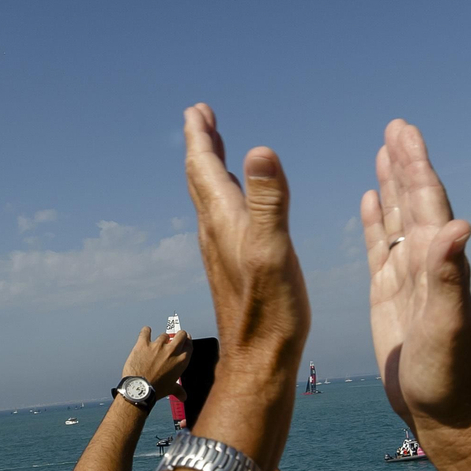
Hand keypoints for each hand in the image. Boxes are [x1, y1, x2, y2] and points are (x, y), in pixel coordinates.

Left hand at [122, 327, 191, 400]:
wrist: (139, 389)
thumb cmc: (156, 389)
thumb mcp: (170, 389)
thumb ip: (178, 390)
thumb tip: (183, 396)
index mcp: (181, 361)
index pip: (189, 345)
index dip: (187, 342)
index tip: (185, 341)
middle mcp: (171, 351)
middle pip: (181, 334)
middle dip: (178, 335)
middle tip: (174, 338)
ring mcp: (158, 346)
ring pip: (164, 335)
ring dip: (161, 339)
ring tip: (157, 344)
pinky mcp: (144, 344)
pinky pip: (146, 332)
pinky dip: (146, 331)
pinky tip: (146, 332)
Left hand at [183, 104, 308, 377]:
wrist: (259, 360)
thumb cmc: (270, 310)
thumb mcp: (274, 249)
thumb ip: (269, 200)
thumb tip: (259, 149)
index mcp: (224, 221)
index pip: (205, 168)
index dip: (201, 137)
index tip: (196, 110)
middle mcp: (216, 232)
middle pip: (202, 179)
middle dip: (202, 146)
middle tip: (201, 117)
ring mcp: (222, 251)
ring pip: (210, 199)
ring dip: (210, 169)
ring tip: (215, 148)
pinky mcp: (233, 267)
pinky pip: (222, 218)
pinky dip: (225, 196)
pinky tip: (235, 204)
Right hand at [361, 121, 470, 426]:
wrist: (437, 408)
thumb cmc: (445, 372)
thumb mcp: (447, 324)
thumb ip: (450, 276)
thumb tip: (458, 226)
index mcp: (438, 261)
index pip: (427, 202)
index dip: (415, 165)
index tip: (403, 132)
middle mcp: (424, 261)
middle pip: (412, 200)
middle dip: (404, 163)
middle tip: (396, 127)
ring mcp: (405, 276)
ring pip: (396, 218)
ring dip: (391, 184)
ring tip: (383, 150)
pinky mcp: (386, 294)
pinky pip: (379, 246)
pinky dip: (375, 220)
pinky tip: (369, 200)